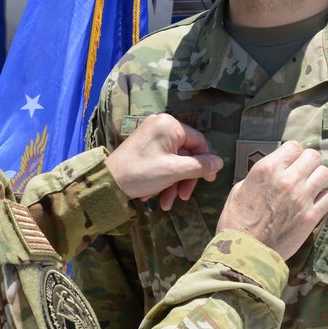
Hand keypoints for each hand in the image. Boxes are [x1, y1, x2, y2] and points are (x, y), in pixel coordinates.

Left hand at [104, 113, 223, 210]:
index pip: (199, 142)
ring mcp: (150, 136)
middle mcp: (161, 125)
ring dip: (172, 183)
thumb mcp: (175, 171)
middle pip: (185, 153)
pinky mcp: (143, 146)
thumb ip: (200, 166)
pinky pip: (161, 161)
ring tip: (165, 204)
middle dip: (185, 178)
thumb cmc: (142, 172)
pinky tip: (154, 196)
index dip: (206, 162)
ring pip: (173, 160)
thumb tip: (220, 162)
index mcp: (170, 125)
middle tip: (184, 198)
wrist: (107, 182)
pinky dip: (161, 178)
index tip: (209, 181)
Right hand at [217, 141, 327, 259]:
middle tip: (302, 172)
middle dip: (308, 162)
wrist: (244, 251)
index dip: (293, 154)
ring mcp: (302, 198)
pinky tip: (312, 202)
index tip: (290, 162)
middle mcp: (287, 179)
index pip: (294, 146)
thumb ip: (261, 176)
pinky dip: (322, 197)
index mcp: (267, 169)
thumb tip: (273, 172)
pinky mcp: (311, 216)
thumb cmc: (236, 220)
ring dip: (317, 178)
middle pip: (313, 156)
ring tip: (309, 186)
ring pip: (324, 173)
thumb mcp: (240, 188)